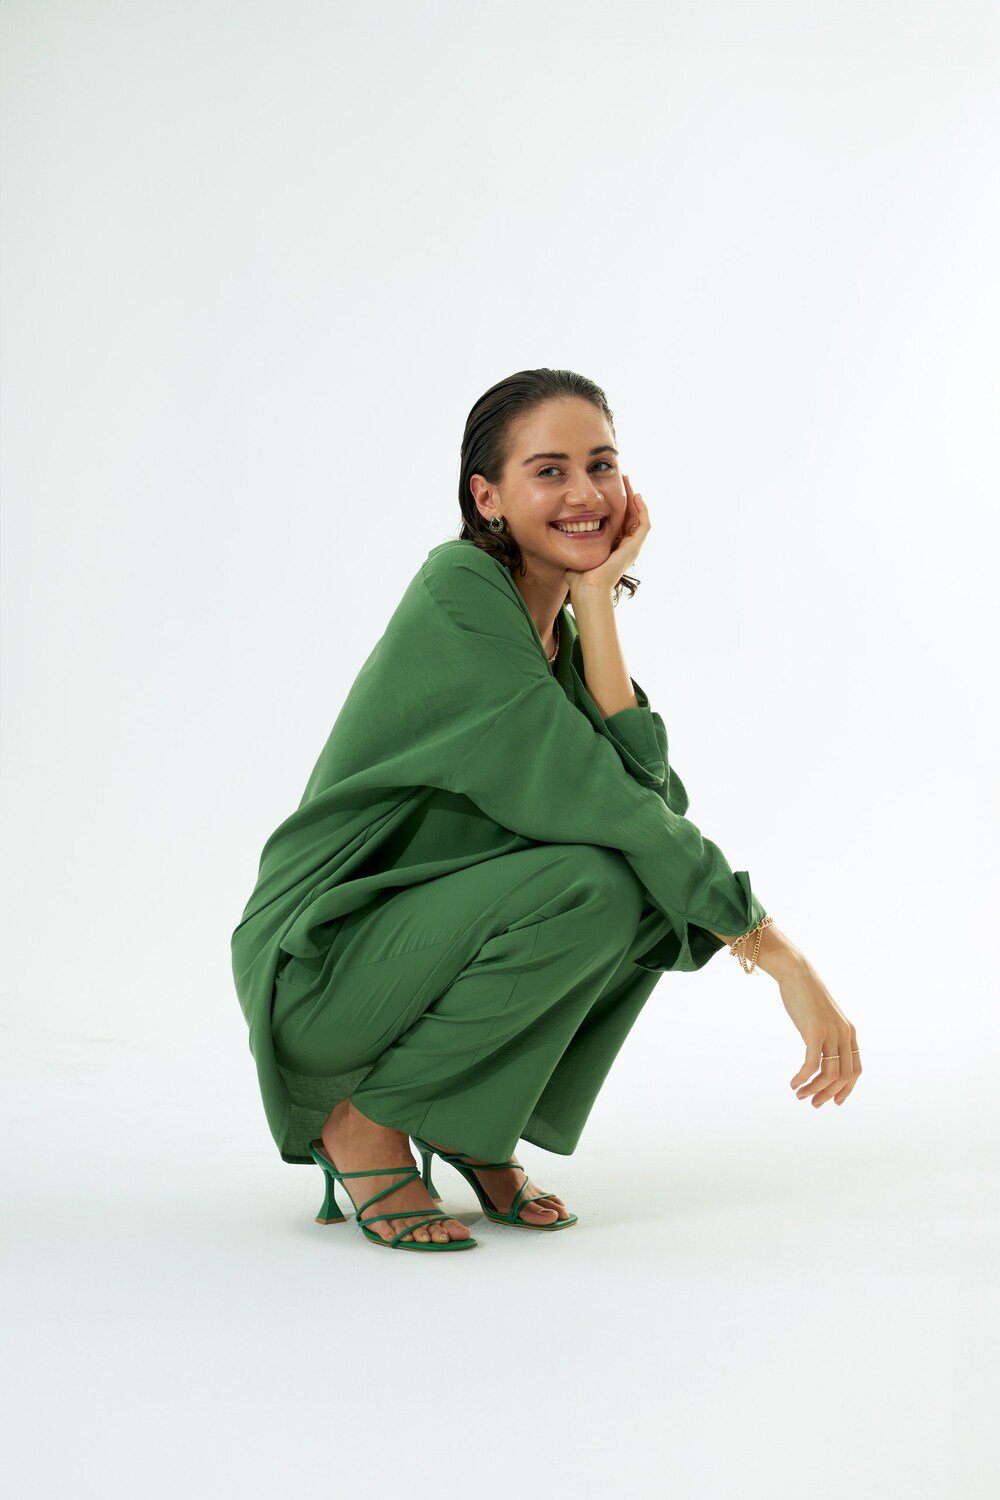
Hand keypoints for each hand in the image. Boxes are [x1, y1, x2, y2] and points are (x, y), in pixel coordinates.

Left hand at [563, 474, 650, 598]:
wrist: (587, 590)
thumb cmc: (578, 578)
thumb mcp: (575, 553)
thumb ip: (572, 542)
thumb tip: (561, 531)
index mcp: (612, 548)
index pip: (618, 521)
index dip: (615, 504)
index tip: (607, 488)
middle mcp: (624, 547)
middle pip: (630, 516)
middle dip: (626, 496)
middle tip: (621, 478)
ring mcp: (631, 548)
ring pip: (638, 517)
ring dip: (635, 498)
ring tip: (628, 482)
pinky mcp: (634, 548)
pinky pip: (643, 524)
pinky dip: (642, 510)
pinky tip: (636, 496)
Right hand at [778, 957, 861, 1106]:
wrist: (797, 974)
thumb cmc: (806, 995)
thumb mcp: (823, 1018)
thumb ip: (827, 1035)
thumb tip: (821, 1053)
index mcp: (850, 1033)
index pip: (855, 1070)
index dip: (846, 1089)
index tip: (834, 1102)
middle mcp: (845, 1035)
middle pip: (844, 1076)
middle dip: (829, 1094)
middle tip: (813, 1103)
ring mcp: (831, 1033)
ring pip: (829, 1074)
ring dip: (815, 1089)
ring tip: (800, 1095)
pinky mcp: (815, 1032)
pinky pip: (811, 1064)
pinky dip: (803, 1077)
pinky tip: (793, 1082)